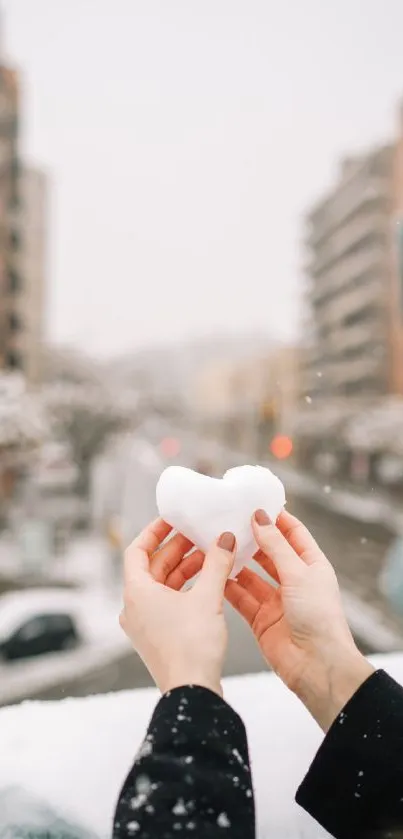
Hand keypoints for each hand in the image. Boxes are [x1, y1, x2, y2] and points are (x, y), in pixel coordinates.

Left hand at [120, 518, 235, 696]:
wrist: (192, 692)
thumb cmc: (192, 647)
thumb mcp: (208, 597)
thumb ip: (216, 563)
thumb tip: (225, 539)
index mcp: (136, 593)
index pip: (136, 551)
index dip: (154, 532)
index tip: (171, 520)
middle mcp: (135, 607)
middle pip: (152, 567)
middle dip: (177, 550)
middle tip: (199, 535)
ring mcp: (145, 624)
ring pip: (162, 585)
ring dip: (184, 569)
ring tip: (210, 556)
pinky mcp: (158, 637)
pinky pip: (168, 602)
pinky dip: (186, 589)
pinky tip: (208, 582)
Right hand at [225, 509, 373, 730]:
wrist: (316, 666)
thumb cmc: (318, 618)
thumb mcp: (298, 573)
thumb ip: (275, 545)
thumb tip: (259, 517)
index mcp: (312, 565)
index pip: (293, 533)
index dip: (275, 518)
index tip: (254, 503)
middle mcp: (294, 581)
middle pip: (269, 553)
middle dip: (251, 539)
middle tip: (228, 522)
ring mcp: (277, 601)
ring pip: (252, 576)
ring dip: (237, 562)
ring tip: (217, 544)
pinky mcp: (261, 620)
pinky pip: (241, 598)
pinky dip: (229, 586)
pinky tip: (214, 573)